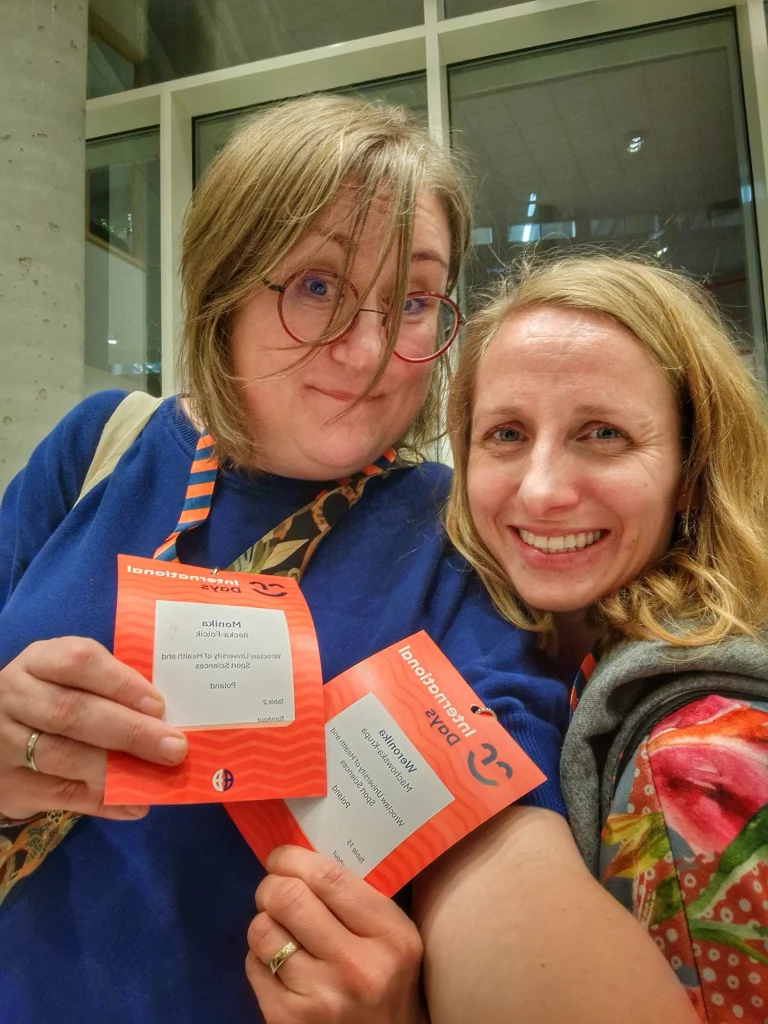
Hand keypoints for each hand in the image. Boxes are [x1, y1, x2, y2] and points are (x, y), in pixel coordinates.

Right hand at [0, 636, 187, 819]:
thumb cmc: (51, 697)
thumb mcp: (69, 680)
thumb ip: (107, 689)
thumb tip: (164, 717)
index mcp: (39, 661)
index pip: (79, 662)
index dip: (121, 683)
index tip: (158, 705)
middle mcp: (15, 697)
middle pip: (72, 713)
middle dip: (129, 731)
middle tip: (173, 747)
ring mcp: (5, 742)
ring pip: (62, 756)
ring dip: (116, 769)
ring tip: (157, 776)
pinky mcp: (8, 784)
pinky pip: (59, 796)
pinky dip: (103, 801)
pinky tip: (135, 804)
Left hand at [246, 846, 424, 1023]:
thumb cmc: (386, 979)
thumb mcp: (391, 936)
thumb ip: (357, 899)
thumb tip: (302, 858)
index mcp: (390, 935)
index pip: (328, 877)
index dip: (293, 859)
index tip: (282, 858)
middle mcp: (356, 966)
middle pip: (287, 898)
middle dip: (271, 886)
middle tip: (274, 890)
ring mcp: (320, 997)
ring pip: (263, 930)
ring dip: (265, 921)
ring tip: (279, 928)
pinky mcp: (288, 1020)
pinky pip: (253, 965)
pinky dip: (260, 956)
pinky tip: (279, 963)